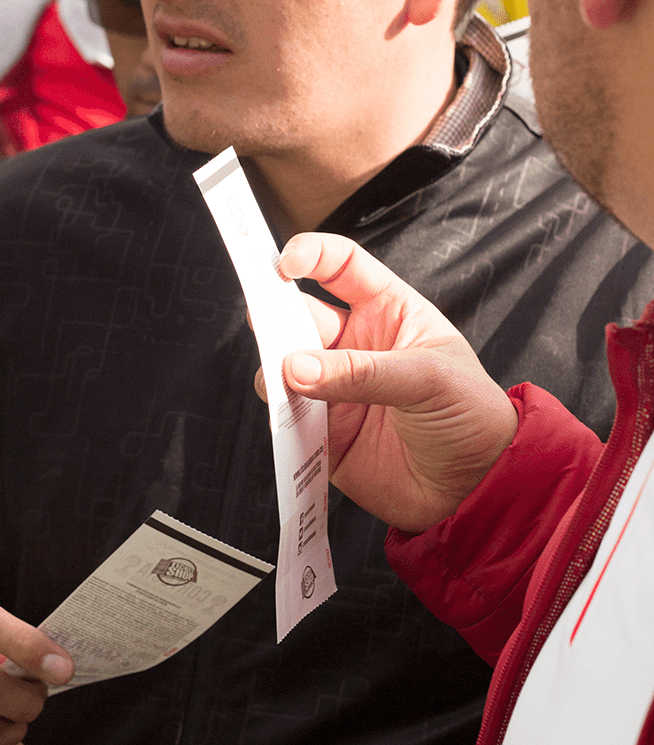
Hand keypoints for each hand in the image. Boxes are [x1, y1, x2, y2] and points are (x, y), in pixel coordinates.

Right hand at [263, 233, 517, 533]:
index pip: (341, 266)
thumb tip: (296, 367)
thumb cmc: (470, 416)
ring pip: (282, 363)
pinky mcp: (323, 430)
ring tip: (292, 386)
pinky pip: (286, 414)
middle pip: (299, 313)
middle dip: (277, 314)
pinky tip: (293, 420)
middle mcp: (355, 343)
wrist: (476, 490)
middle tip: (266, 325)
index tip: (284, 263)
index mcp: (388, 311)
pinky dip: (280, 414)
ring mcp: (335, 386)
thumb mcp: (428, 380)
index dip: (311, 254)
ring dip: (277, 368)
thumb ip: (362, 371)